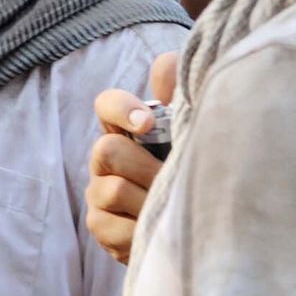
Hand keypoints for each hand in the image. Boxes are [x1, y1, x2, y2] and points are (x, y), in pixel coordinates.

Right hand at [84, 52, 177, 263]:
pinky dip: (141, 230)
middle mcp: (105, 158)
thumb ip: (178, 99)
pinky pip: (114, 227)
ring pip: (114, 190)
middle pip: (107, 150)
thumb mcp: (189, 139)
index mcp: (126, 131)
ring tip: (171, 210)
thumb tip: (166, 63)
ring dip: (149, 201)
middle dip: (144, 167)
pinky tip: (157, 231)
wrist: (196, 232)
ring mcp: (98, 193)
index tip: (146, 123)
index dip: (122, 109)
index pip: (107, 105)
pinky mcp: (100, 227)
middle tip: (172, 181)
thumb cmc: (190, 176)